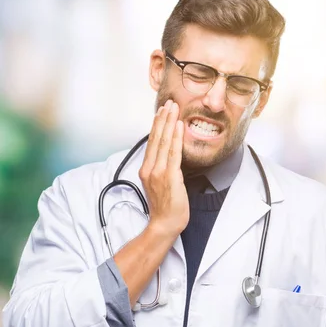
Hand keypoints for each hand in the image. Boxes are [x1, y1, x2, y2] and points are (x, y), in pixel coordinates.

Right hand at [138, 100, 188, 236]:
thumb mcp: (161, 184)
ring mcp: (158, 172)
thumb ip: (163, 168)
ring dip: (169, 123)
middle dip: (163, 118)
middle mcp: (149, 168)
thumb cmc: (166, 207)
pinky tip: (178, 126)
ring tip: (173, 108)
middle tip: (168, 103)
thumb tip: (171, 156)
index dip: (157, 125)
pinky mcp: (168, 176)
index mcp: (146, 169)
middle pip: (156, 138)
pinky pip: (172, 153)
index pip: (152, 142)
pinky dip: (175, 137)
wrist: (165, 223)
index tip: (162, 111)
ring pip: (163, 142)